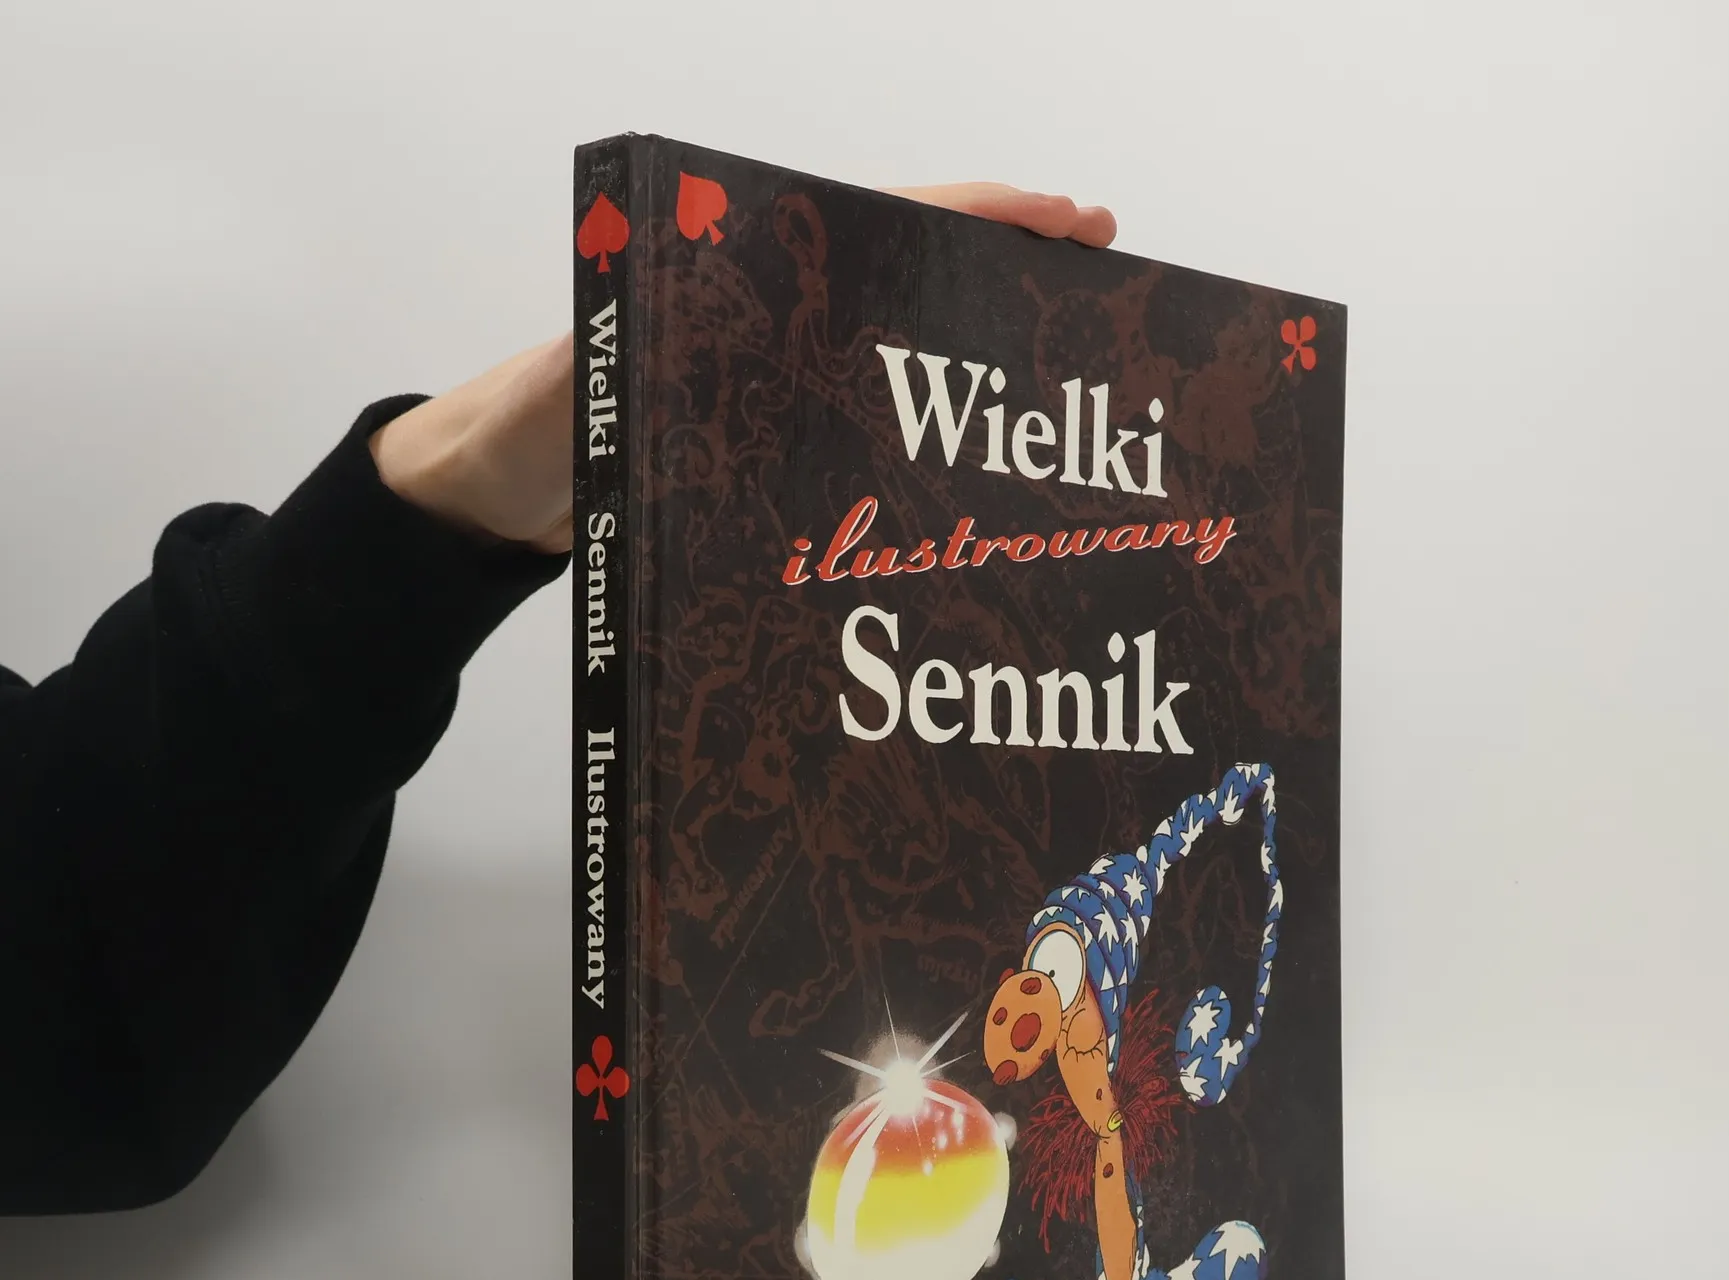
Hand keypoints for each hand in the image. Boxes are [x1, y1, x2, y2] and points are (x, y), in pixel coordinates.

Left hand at [369, 183, 1115, 553]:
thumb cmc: (526, 430)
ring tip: (1073, 353)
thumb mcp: (558, 390)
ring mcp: (786, 378)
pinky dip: (939, 420)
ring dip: (986, 338)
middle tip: (1104, 266)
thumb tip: (636, 353)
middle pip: (916, 271)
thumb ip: (593, 368)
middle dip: (1011, 263)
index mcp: (739, 282)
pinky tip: (989, 451)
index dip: (979, 216)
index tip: (1065, 216)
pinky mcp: (780, 433)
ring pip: (906, 343)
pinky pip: (878, 417)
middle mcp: (777, 320)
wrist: (500, 489)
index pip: (881, 223)